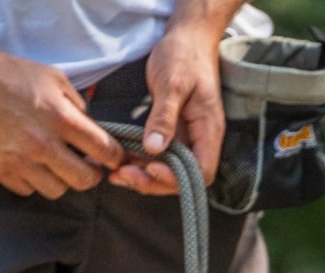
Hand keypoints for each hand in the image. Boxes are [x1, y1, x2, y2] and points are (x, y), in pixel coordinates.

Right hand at [0, 41, 124, 198]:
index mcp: (60, 118)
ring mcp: (19, 161)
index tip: (112, 157)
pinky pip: (28, 190)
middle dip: (91, 174)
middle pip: (84, 180)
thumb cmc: (12, 74)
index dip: (114, 157)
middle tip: (86, 164)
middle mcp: (42, 144)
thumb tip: (91, 130)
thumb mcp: (54, 78)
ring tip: (56, 164)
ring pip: (56, 190)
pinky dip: (34, 182)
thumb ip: (77, 106)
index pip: (104, 151)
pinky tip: (31, 165)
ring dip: (61, 179)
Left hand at [109, 21, 225, 194]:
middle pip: (183, 178)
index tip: (150, 169)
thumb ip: (164, 117)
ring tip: (116, 173)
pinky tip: (121, 161)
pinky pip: (159, 156)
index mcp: (208, 129)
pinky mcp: (173, 132)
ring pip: (169, 170)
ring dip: (143, 176)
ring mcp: (187, 137)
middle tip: (123, 175)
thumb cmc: (184, 56)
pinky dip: (141, 162)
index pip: (202, 171)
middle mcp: (200, 139)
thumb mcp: (172, 84)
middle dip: (153, 182)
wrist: (187, 38)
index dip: (177, 179)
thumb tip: (155, 149)